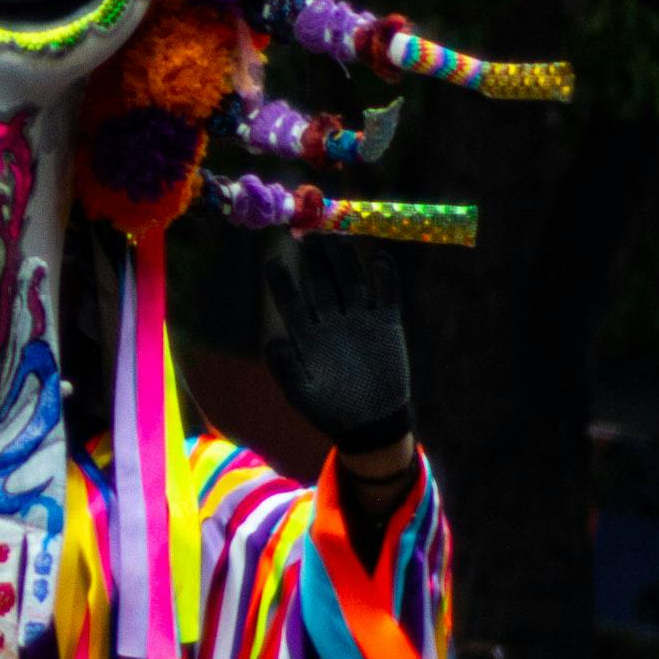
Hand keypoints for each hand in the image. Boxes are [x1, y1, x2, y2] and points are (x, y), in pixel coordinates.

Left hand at [262, 236, 412, 456]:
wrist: (370, 424)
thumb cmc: (330, 411)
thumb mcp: (303, 395)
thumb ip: (287, 369)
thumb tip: (274, 341)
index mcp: (306, 334)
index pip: (291, 301)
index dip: (282, 281)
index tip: (271, 261)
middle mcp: (330, 320)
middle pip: (322, 282)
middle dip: (315, 259)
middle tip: (308, 234)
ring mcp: (359, 319)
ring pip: (351, 281)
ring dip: (344, 259)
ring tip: (337, 236)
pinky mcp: (386, 323)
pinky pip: (386, 294)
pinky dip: (385, 277)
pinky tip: (380, 260)